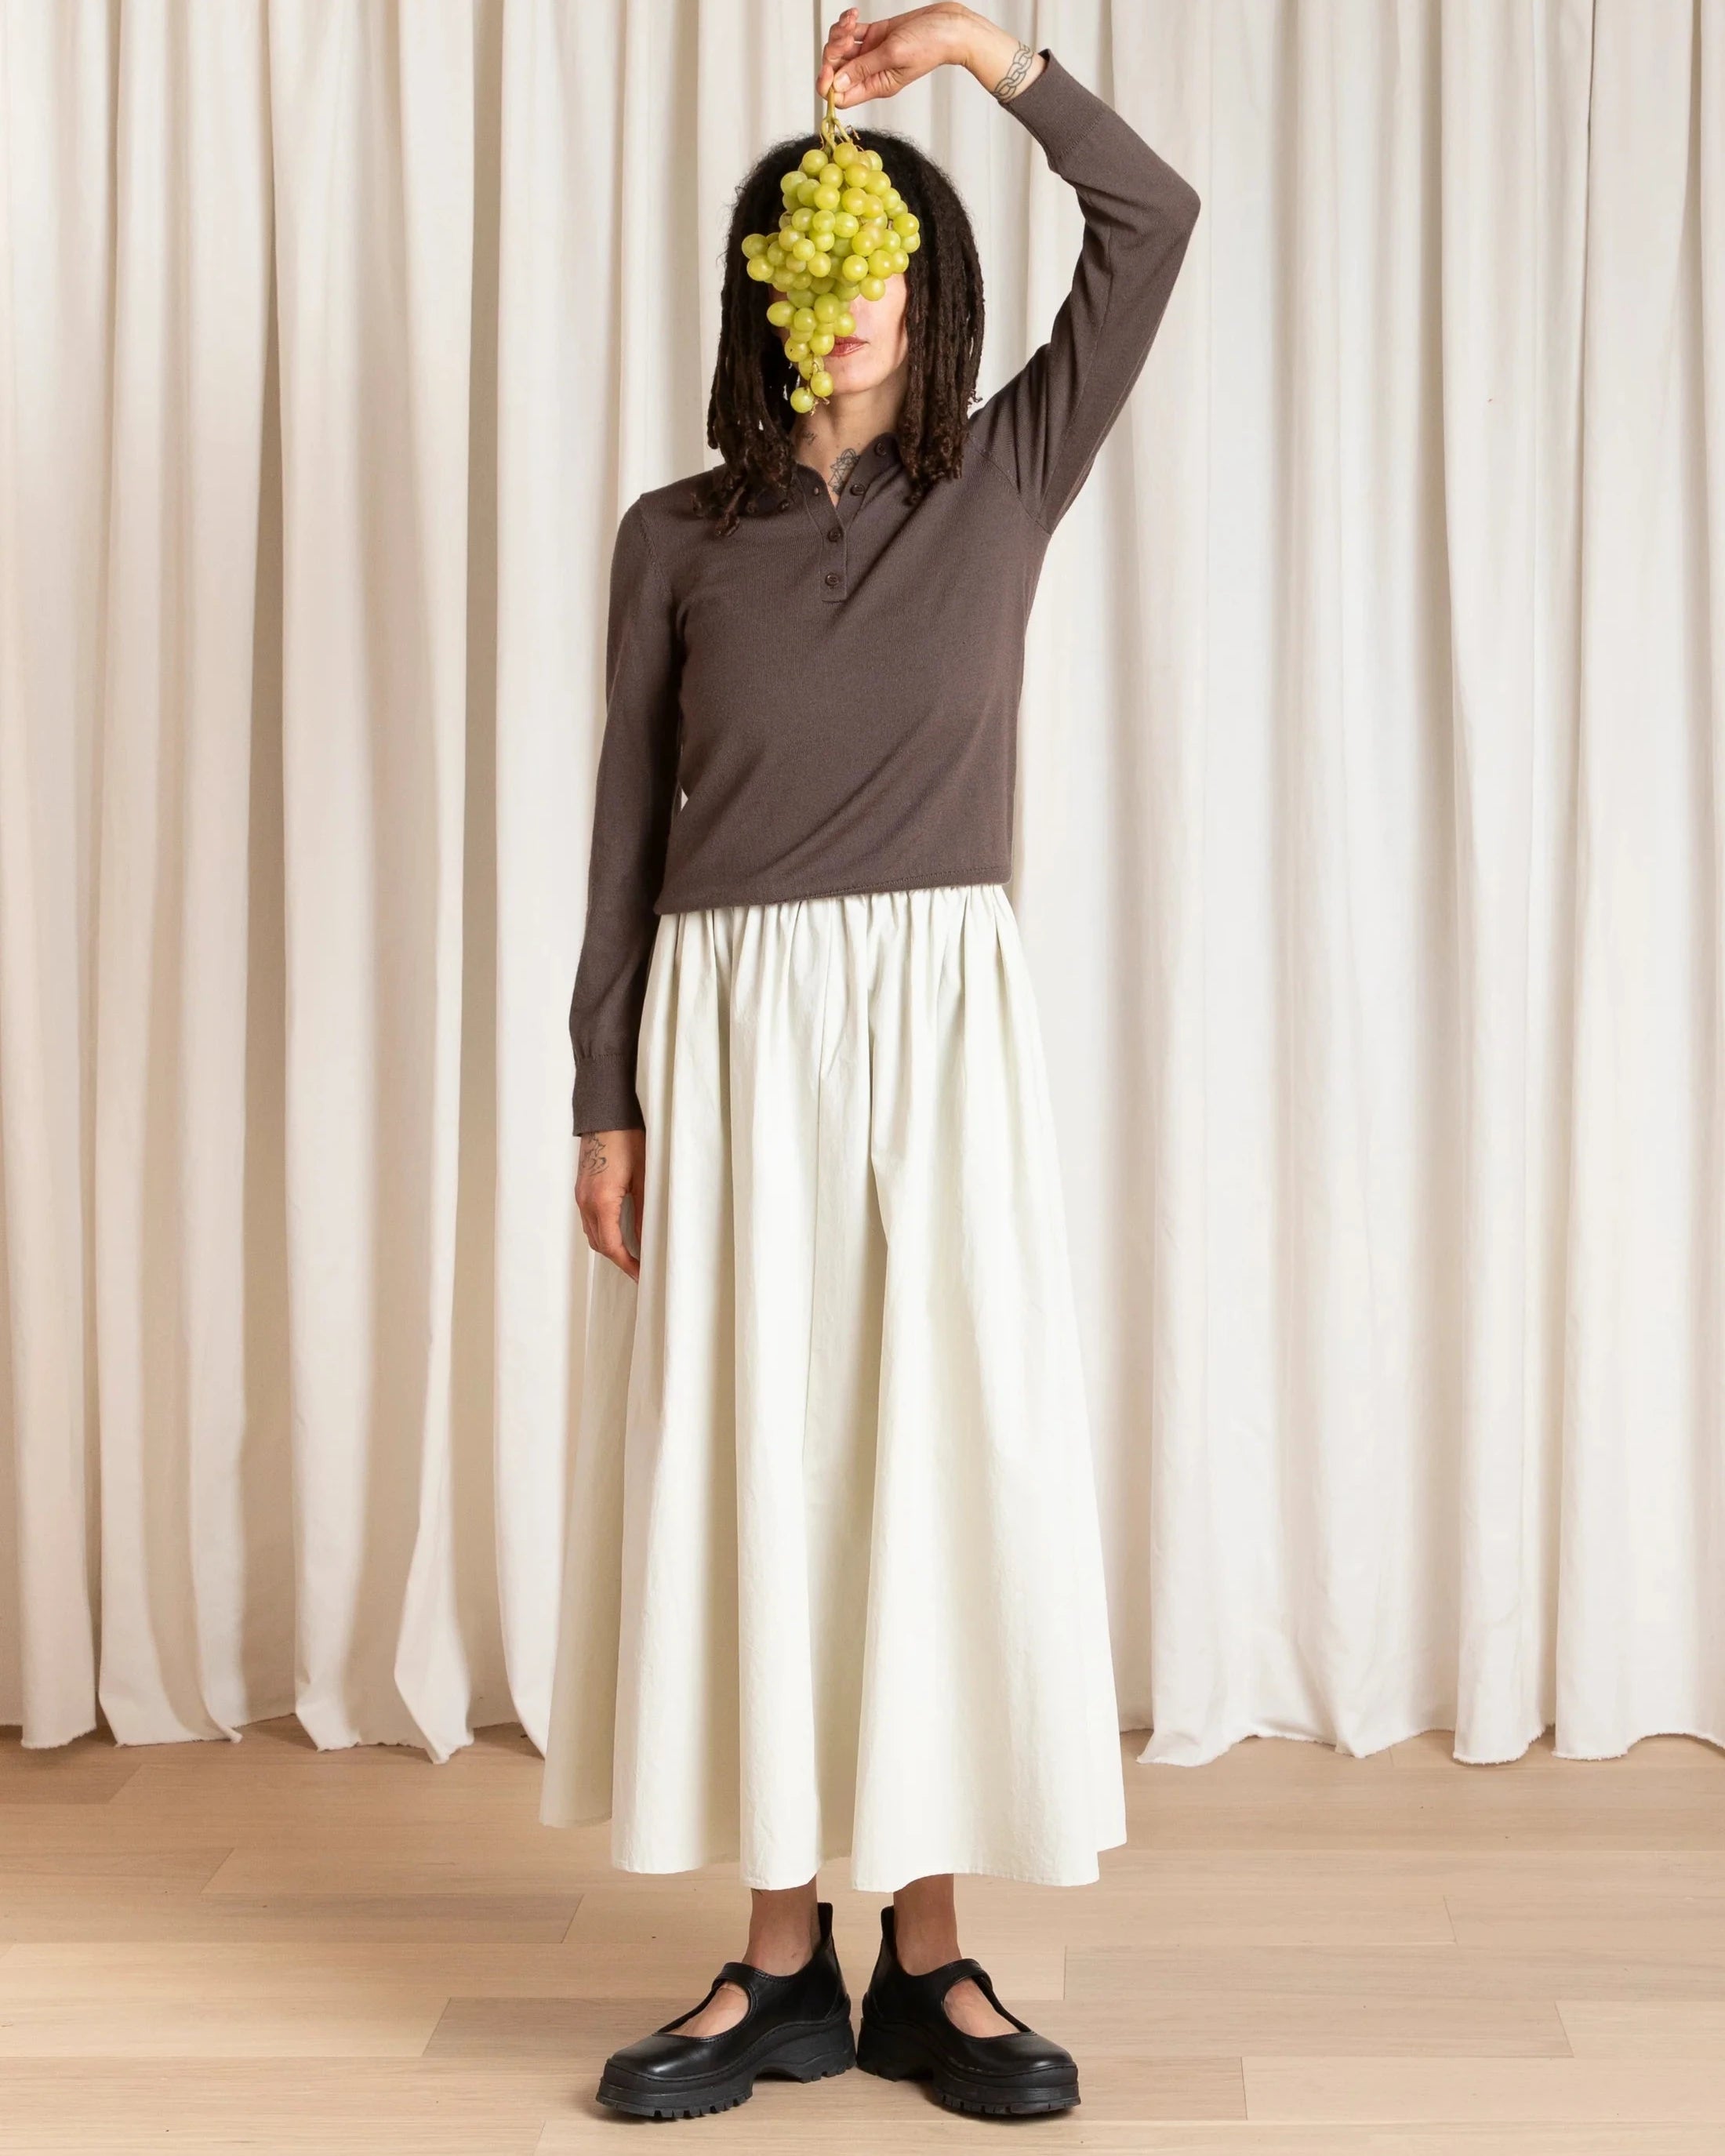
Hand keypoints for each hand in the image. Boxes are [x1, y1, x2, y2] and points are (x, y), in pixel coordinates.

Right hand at [577, 1126, 645, 1281]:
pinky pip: (589, 1220)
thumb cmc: (627, 1140)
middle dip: (619, 1260)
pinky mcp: (582, 1189)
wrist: (605, 1115)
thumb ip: (644, 1214)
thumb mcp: (644, 1179)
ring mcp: (581, 1195)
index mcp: (602, 1201)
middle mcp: (586, 1202)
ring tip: (632, 1253)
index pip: (612, 1246)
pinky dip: (603, 1232)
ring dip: (610, 1247)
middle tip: (641, 1268)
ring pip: (592, 1233)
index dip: (627, 1265)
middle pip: (600, 1244)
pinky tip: (619, 1231)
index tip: (642, 1275)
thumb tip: (647, 1241)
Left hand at [816, 3, 973, 107]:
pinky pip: (850, 33)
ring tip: (852, 21)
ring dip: (839, 34)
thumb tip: (837, 83)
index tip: (829, 68)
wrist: (948, 25)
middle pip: (837, 70)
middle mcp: (871, 72)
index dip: (829, 84)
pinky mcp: (874, 36)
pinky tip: (854, 15)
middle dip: (833, 52)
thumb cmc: (930, 44)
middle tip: (846, 37)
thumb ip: (863, 68)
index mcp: (876, 85)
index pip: (841, 96)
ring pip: (841, 49)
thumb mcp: (893, 55)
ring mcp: (872, 54)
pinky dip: (846, 23)